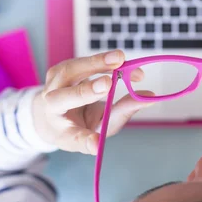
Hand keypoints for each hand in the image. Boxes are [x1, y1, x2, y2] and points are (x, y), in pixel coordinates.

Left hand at [32, 50, 152, 154]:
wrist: (54, 109)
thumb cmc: (81, 123)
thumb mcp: (102, 126)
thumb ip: (124, 112)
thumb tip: (150, 98)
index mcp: (63, 131)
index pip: (73, 137)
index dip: (87, 140)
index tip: (98, 142)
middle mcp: (51, 106)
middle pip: (64, 97)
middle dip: (86, 90)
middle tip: (109, 83)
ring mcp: (53, 84)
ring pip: (71, 70)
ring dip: (96, 63)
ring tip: (120, 59)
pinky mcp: (62, 68)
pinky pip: (82, 61)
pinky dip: (103, 60)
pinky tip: (121, 61)